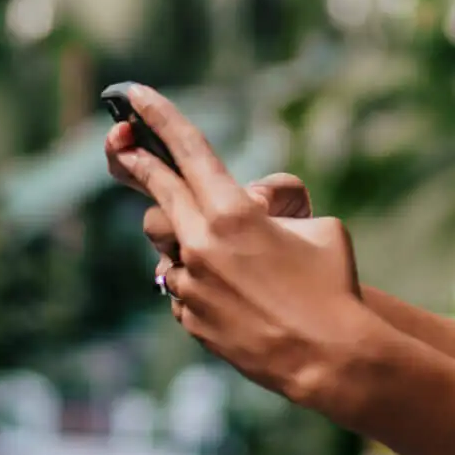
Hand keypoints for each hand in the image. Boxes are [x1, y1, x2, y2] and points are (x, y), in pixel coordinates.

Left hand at [102, 86, 379, 408]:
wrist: (331, 358)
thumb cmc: (334, 284)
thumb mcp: (316, 225)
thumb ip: (271, 208)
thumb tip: (244, 213)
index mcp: (232, 212)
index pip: (186, 149)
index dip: (157, 116)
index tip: (132, 95)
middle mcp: (200, 244)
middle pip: (157, 191)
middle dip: (136, 162)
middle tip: (120, 143)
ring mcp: (190, 285)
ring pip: (169, 246)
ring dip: (189, 240)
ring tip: (234, 258)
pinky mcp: (190, 319)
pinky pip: (183, 288)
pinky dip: (202, 283)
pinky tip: (240, 298)